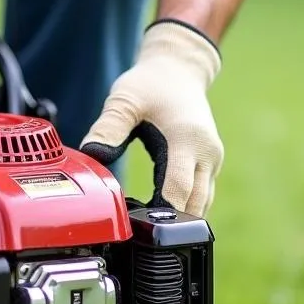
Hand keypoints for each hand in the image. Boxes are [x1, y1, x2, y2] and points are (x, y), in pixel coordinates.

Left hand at [80, 20, 223, 214]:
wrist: (179, 70)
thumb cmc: (150, 84)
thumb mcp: (125, 100)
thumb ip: (109, 127)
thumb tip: (91, 153)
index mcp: (188, 140)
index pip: (178, 190)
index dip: (159, 212)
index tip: (136, 223)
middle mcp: (207, 154)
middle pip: (194, 205)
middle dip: (169, 222)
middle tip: (137, 233)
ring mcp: (212, 161)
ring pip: (201, 205)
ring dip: (178, 218)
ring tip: (145, 225)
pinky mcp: (208, 165)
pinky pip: (199, 196)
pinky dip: (183, 208)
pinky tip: (157, 214)